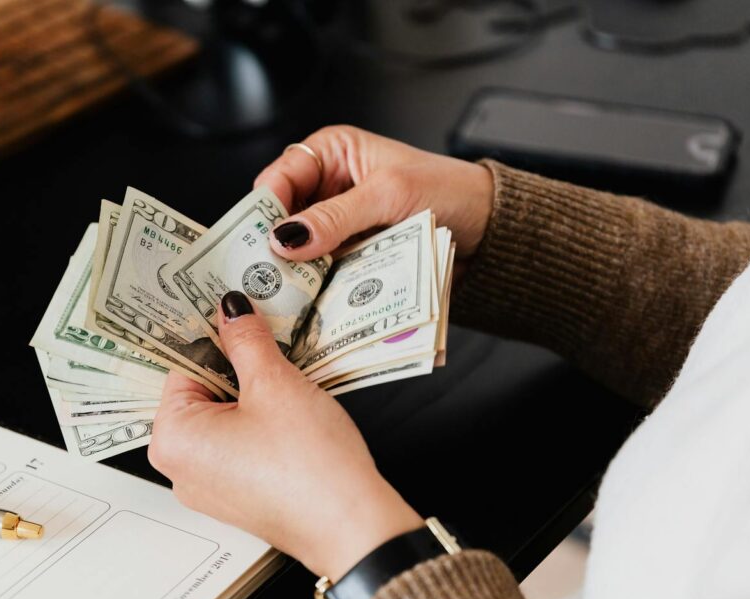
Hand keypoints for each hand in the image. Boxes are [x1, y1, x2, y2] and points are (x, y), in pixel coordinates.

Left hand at [149, 291, 423, 580]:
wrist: (352, 526)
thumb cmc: (309, 467)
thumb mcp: (275, 384)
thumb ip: (246, 340)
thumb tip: (231, 311)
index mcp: (172, 438)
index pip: (182, 366)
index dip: (215, 338)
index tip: (238, 319)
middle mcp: (181, 468)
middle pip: (201, 393)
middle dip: (236, 368)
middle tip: (270, 349)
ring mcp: (209, 486)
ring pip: (224, 418)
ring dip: (253, 395)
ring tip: (286, 386)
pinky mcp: (238, 495)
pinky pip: (239, 445)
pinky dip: (261, 424)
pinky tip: (290, 417)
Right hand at [256, 125, 494, 269]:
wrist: (489, 227)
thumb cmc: (448, 190)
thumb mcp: (387, 195)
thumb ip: (335, 215)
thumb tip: (286, 236)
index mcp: (332, 152)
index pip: (279, 177)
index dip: (265, 208)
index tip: (259, 239)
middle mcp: (329, 186)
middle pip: (282, 217)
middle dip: (277, 243)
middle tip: (267, 271)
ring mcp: (339, 223)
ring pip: (299, 248)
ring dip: (296, 268)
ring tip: (287, 290)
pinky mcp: (350, 253)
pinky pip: (322, 269)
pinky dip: (316, 282)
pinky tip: (311, 296)